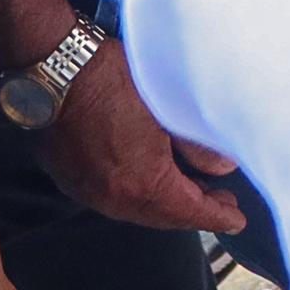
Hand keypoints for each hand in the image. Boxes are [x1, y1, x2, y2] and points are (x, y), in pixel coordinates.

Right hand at [31, 32, 245, 236]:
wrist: (53, 69)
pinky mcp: (70, 179)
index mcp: (141, 182)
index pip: (189, 211)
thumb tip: (224, 167)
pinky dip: (138, 195)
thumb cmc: (111, 79)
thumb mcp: (169, 105)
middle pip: (162, 216)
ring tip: (191, 190)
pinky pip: (113, 198)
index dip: (217, 216)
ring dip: (165, 204)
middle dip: (193, 211)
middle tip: (220, 202)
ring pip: (136, 209)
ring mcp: (87, 191)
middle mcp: (112, 197)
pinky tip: (150, 180)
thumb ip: (198, 144)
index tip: (236, 221)